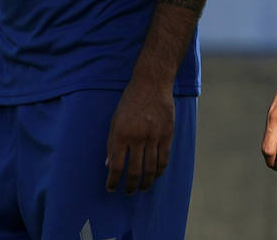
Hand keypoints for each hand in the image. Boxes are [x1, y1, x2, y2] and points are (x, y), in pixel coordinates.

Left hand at [105, 79, 174, 193]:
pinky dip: (160, 170)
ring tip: (143, 188)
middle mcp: (137, 137)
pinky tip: (156, 175)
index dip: (113, 181)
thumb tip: (109, 164)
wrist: (151, 84)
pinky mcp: (167, 134)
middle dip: (130, 185)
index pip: (116, 166)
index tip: (111, 189)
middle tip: (128, 192)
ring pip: (151, 168)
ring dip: (146, 182)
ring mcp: (154, 136)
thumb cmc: (130, 102)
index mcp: (121, 134)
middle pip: (134, 170)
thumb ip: (112, 143)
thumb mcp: (115, 121)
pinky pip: (164, 158)